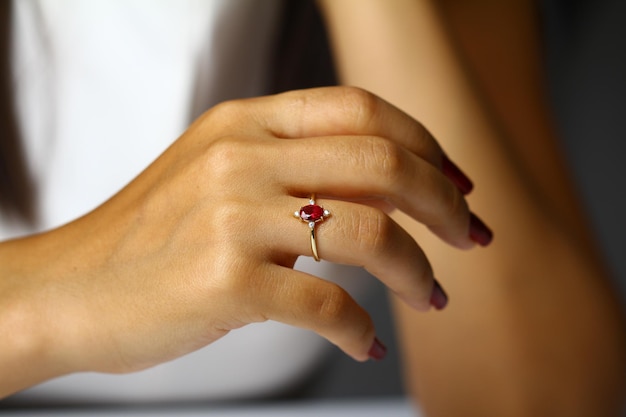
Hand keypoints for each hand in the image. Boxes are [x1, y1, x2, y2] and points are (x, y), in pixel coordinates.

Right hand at [1, 87, 487, 388]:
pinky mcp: (223, 283)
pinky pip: (325, 304)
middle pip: (383, 165)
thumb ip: (287, 165)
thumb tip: (377, 190)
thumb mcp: (214, 173)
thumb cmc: (147, 238)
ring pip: (369, 235)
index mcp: (243, 123)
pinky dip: (359, 329)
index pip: (362, 109)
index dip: (424, 144)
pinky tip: (364, 342)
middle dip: (445, 203)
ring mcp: (231, 218)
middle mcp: (241, 159)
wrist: (65, 288)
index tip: (456, 183)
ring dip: (418, 269)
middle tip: (472, 236)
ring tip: (432, 295)